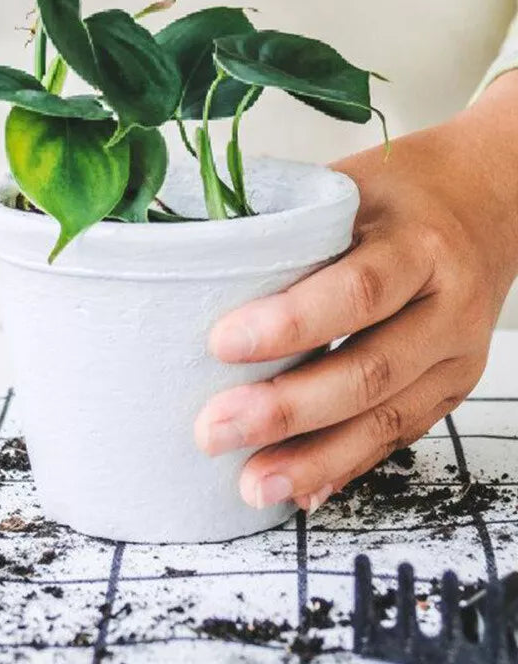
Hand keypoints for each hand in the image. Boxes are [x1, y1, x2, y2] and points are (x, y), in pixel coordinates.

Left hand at [193, 72, 517, 512]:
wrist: (486, 200)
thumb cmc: (398, 193)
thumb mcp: (347, 187)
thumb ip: (286, 225)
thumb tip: (190, 260)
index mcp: (416, 244)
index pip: (356, 289)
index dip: (290, 322)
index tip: (221, 343)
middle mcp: (446, 305)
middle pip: (370, 369)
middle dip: (287, 409)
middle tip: (215, 429)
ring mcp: (456, 354)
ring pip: (386, 417)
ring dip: (314, 457)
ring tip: (252, 481)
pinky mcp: (451, 387)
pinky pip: (399, 435)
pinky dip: (347, 465)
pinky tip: (301, 488)